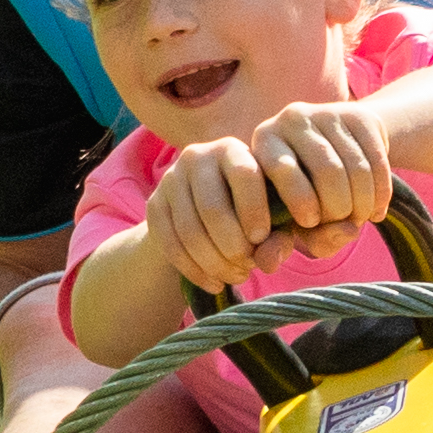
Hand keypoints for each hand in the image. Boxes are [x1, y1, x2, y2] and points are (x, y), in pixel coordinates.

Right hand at [139, 142, 282, 299]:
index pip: (244, 174)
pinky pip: (170, 243)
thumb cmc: (253, 212)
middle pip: (212, 208)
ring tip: (235, 276)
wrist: (209, 212)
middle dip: (233, 246)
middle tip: (248, 265)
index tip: (262, 238)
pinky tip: (214, 283)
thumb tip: (268, 262)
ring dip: (214, 263)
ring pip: (190, 231)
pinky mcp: (154, 204)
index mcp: (232, 150)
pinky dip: (193, 270)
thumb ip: (278, 238)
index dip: (253, 209)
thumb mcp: (274, 219)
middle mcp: (197, 156)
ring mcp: (171, 180)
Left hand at [239, 96, 402, 250]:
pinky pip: (378, 160)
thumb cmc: (307, 197)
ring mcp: (326, 112)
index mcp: (263, 143)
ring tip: (359, 219)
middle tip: (342, 224)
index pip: (282, 170)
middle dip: (340, 210)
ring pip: (357, 168)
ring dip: (364, 205)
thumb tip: (297, 253)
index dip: (300, 203)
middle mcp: (289, 119)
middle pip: (328, 172)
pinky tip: (376, 210)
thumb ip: (286, 243)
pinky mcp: (359, 114)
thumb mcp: (293, 221)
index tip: (310, 223)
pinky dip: (382, 194)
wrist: (340, 154)